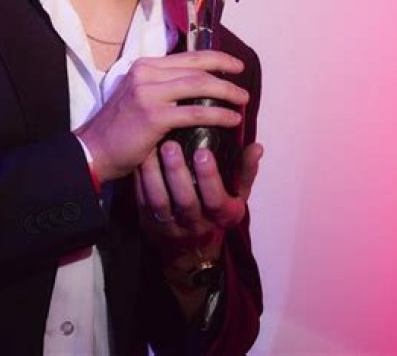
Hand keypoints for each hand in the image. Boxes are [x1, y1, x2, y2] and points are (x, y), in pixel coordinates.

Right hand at [75, 50, 247, 182]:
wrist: (94, 149)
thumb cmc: (119, 128)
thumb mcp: (138, 96)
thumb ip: (161, 87)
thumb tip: (196, 86)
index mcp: (144, 66)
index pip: (187, 56)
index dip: (215, 58)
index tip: (234, 64)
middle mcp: (146, 73)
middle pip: (196, 67)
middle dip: (225, 71)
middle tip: (243, 80)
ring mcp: (149, 93)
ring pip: (199, 85)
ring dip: (226, 92)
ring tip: (243, 100)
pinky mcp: (154, 115)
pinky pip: (195, 112)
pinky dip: (218, 114)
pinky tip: (232, 119)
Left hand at [136, 140, 263, 263]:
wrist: (191, 251)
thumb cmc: (217, 211)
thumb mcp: (238, 195)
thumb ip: (245, 171)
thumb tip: (256, 147)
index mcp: (222, 215)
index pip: (216, 199)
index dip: (209, 176)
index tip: (203, 151)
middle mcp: (196, 224)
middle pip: (185, 200)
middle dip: (178, 172)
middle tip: (170, 145)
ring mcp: (171, 225)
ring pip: (160, 201)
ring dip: (154, 174)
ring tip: (151, 150)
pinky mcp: (150, 223)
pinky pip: (143, 200)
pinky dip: (140, 179)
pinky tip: (139, 159)